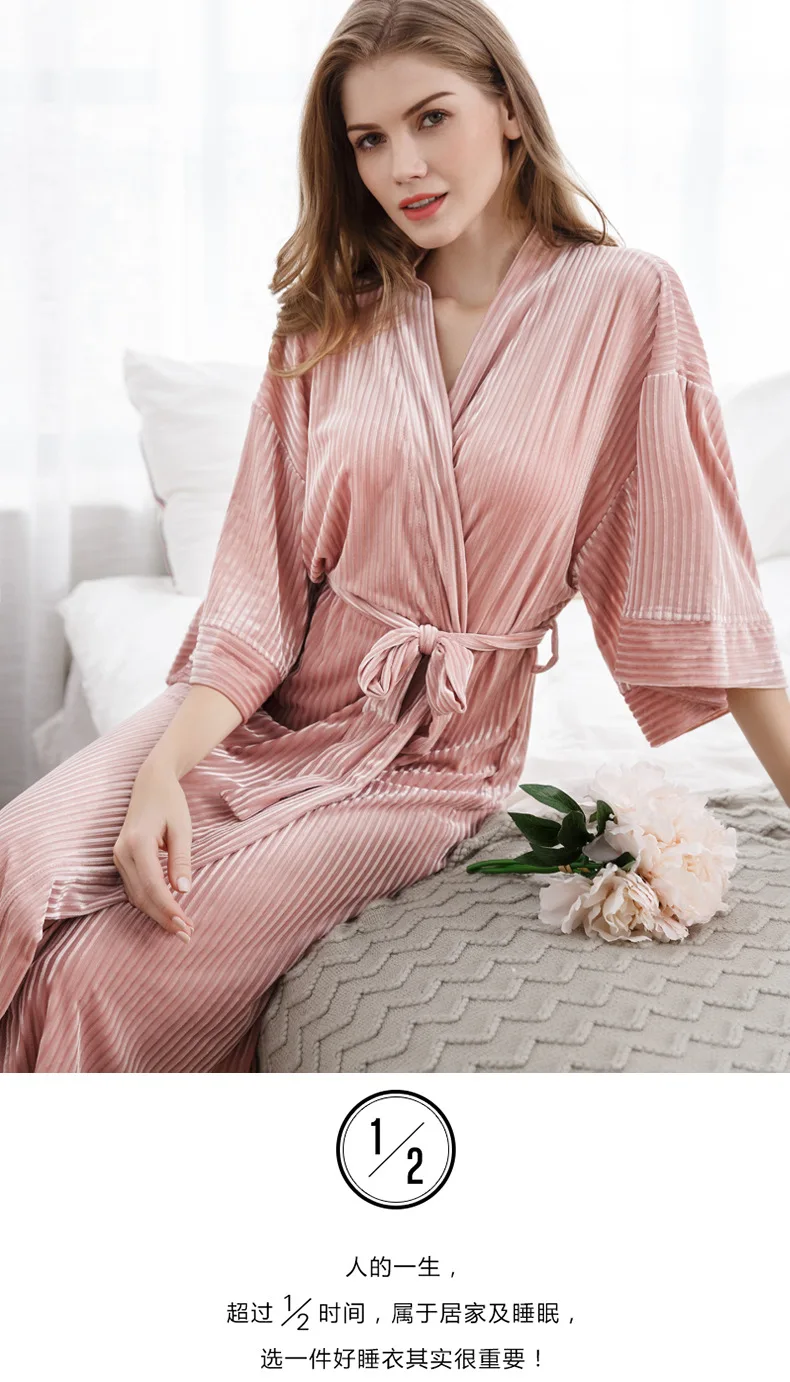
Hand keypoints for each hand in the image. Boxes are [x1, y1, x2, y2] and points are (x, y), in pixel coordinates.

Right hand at [112, 759, 195, 941]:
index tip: (186, 924)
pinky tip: (165, 912)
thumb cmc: (170, 803)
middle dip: (163, 917)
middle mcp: (122, 852)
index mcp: (137, 843)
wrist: (150, 783)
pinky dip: (148, 903)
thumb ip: (181, 860)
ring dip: (156, 914)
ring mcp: (118, 856)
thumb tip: (183, 891)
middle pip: (141, 895)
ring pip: (135, 896)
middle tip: (186, 934)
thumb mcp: (182, 829)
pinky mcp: (121, 859)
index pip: (152, 885)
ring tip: (179, 928)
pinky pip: (133, 888)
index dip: (169, 908)